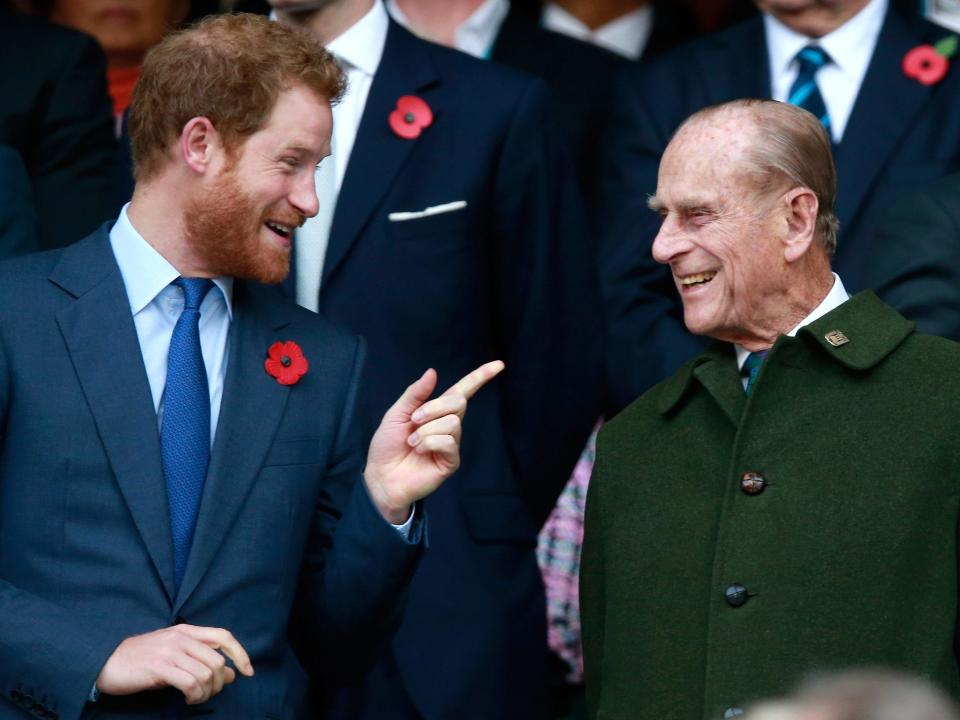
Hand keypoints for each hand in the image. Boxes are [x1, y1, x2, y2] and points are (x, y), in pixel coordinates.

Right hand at [96, 625, 253, 703]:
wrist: (107, 662)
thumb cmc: (142, 660)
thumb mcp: (175, 655)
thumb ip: (201, 660)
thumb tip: (230, 673)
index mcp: (187, 631)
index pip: (224, 636)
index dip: (240, 653)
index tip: (248, 671)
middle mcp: (181, 637)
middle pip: (217, 660)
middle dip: (219, 683)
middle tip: (208, 693)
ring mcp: (171, 651)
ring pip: (206, 673)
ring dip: (206, 692)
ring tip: (195, 698)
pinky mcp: (160, 667)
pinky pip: (190, 682)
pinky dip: (194, 695)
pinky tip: (187, 698)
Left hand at [364, 360, 504, 523]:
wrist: (381, 475)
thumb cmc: (387, 446)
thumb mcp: (397, 413)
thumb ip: (415, 394)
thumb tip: (433, 371)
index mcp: (437, 411)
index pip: (463, 390)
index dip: (480, 377)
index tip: (499, 364)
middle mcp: (448, 425)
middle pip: (458, 401)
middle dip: (433, 408)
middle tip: (413, 420)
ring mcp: (451, 443)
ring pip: (452, 422)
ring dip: (426, 430)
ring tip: (412, 442)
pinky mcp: (451, 461)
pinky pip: (449, 441)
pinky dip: (429, 442)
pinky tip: (419, 451)